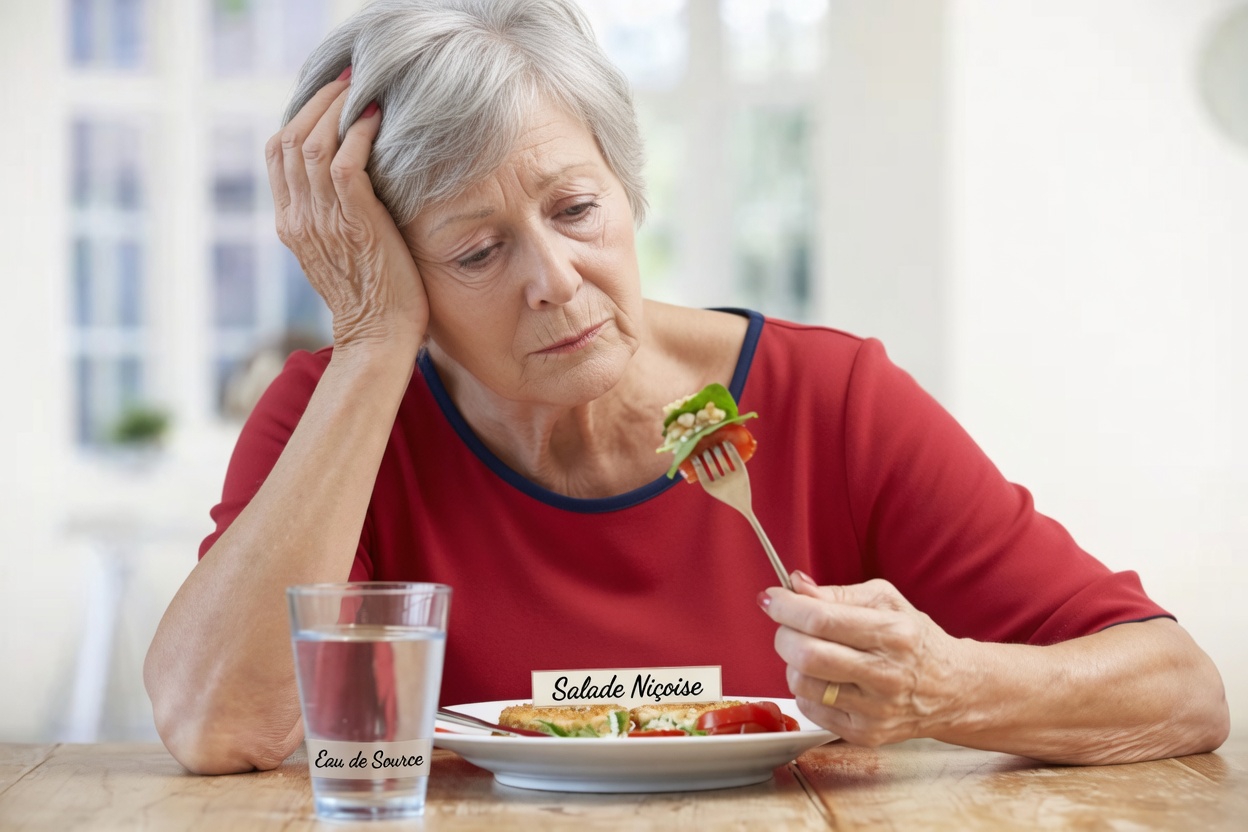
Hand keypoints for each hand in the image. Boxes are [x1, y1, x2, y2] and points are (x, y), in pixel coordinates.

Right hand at [265, 69, 427, 355]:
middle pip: (290, 138)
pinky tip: (376, 121)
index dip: (300, 116)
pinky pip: (347, 164)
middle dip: (319, 101)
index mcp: (290, 222)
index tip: (328, 97)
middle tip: (347, 81)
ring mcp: (323, 221)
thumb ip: (333, 216)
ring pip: (313, 144)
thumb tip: (351, 178)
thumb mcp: (338, 252)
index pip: (278, 152)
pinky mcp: (356, 224)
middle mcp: (299, 218)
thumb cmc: (372, 299)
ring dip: (338, 109)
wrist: (378, 339)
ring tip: (363, 91)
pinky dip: (359, 134)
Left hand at [761, 573, 966, 746]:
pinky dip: (806, 688)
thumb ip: (836, 594)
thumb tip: (795, 586)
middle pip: (806, 655)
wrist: (952, 690)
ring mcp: (875, 709)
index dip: (786, 607)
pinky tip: (825, 679)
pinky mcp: (865, 733)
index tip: (771, 598)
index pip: (821, 620)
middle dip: (783, 634)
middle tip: (787, 626)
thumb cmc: (915, 640)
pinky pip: (810, 708)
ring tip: (810, 653)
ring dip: (792, 663)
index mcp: (892, 634)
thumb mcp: (886, 602)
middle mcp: (886, 674)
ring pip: (802, 684)